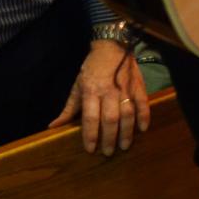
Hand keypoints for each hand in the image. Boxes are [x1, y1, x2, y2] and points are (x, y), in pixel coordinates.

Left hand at [47, 39, 149, 155]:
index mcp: (91, 91)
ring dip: (127, 131)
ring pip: (127, 113)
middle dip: (109, 137)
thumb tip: (53, 126)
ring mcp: (125, 88)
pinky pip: (143, 103)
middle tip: (108, 153)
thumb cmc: (92, 68)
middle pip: (110, 118)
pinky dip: (144, 116)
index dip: (90, 134)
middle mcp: (109, 91)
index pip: (90, 117)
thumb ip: (68, 108)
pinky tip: (143, 129)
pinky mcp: (138, 85)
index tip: (90, 149)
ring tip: (125, 146)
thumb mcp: (77, 86)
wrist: (112, 46)